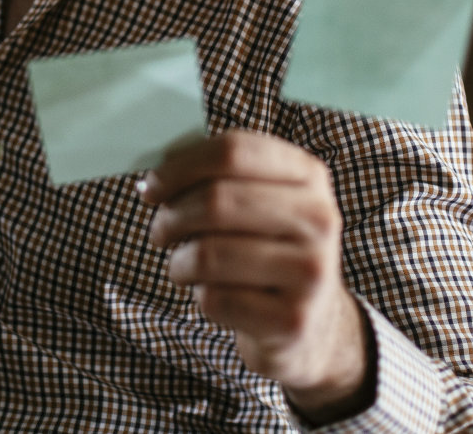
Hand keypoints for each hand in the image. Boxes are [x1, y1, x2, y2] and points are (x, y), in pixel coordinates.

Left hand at [139, 131, 370, 421]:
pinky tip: (211, 294)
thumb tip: (156, 177)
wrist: (312, 322)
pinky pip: (215, 299)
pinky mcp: (293, 319)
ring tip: (182, 266)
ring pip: (209, 254)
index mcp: (308, 174)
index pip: (233, 151)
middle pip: (217, 201)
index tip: (153, 187)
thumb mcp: (261, 203)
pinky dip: (198, 296)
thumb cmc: (267, 250)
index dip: (181, 167)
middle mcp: (318, 218)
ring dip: (179, 262)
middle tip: (160, 231)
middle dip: (172, 217)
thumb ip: (217, 177)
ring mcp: (311, 271)